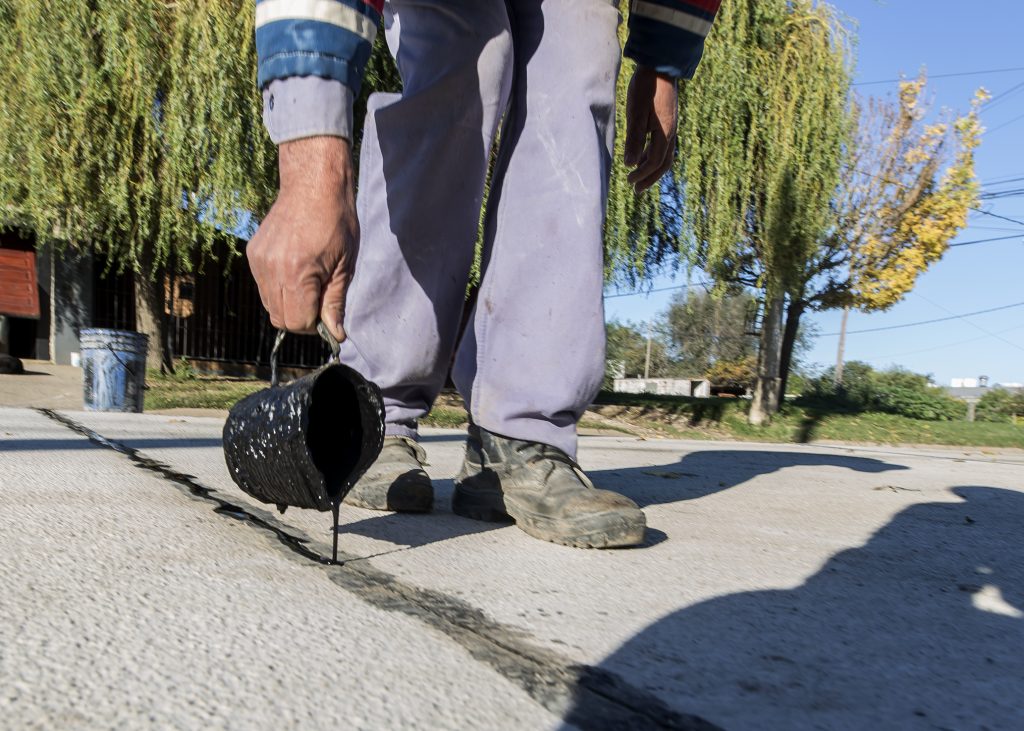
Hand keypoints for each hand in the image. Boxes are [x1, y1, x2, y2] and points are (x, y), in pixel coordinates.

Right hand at [246, 137, 357, 341]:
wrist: (314, 184)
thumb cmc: (337, 222)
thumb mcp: (345, 266)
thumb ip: (335, 303)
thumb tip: (335, 334)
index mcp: (297, 275)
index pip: (296, 323)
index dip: (314, 325)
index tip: (326, 314)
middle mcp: (272, 270)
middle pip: (280, 319)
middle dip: (300, 318)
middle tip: (319, 300)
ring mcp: (259, 261)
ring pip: (269, 304)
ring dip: (288, 303)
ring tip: (308, 282)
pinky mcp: (253, 253)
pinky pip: (263, 286)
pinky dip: (278, 287)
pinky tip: (295, 268)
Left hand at [623, 66, 678, 193]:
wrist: (660, 63)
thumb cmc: (645, 87)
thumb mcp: (636, 113)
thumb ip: (634, 139)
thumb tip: (630, 165)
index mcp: (665, 132)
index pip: (655, 161)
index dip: (642, 174)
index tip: (629, 181)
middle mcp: (671, 131)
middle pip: (663, 163)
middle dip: (650, 177)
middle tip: (636, 190)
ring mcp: (671, 125)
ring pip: (664, 154)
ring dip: (651, 167)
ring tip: (637, 175)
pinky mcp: (668, 119)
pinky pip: (663, 144)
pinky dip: (652, 154)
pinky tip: (641, 154)